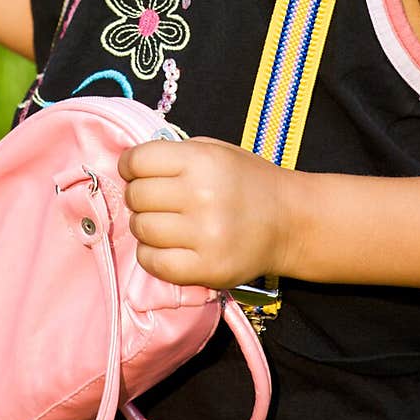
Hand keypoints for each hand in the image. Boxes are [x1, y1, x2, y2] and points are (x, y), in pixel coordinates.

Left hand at [118, 136, 286, 289]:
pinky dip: (151, 255)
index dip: (130, 165)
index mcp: (202, 161)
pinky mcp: (207, 269)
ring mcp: (205, 235)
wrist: (290, 221)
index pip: (139, 161)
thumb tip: (131, 166)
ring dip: (145, 225)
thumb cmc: (247, 181)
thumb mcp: (215, 151)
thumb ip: (175, 154)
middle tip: (154, 199)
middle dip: (138, 196)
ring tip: (164, 222)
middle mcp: (202, 195)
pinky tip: (167, 246)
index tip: (135, 171)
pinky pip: (153, 262)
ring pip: (141, 229)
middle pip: (136, 196)